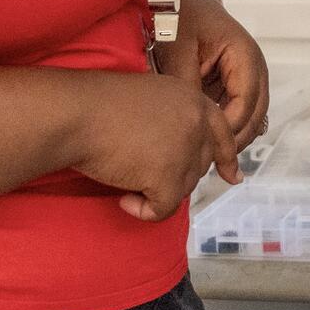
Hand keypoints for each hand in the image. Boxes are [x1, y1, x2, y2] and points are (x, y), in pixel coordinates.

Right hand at [75, 72, 240, 222]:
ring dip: (158, 191)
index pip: (223, 133)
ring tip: (127, 180)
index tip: (232, 177)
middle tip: (145, 175)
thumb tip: (185, 155)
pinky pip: (164, 209)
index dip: (227, 157)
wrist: (78, 114)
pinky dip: (144, 211)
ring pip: (184, 188)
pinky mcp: (168, 176)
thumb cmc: (100, 105)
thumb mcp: (151, 99)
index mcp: (193, 99)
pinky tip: (124, 200)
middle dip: (177, 175)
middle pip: (200, 164)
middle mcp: (197, 122)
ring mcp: (185, 150)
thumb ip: (174, 119)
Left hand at [157, 0, 269, 149]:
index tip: (206, 146)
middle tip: (212, 164)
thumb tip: (193, 125)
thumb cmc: (178, 17)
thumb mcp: (178, 52)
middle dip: (236, 139)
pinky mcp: (234, 80)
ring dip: (233, 135)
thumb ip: (188, 88)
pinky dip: (226, 125)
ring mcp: (246, 74)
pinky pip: (237, 109)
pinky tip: (208, 141)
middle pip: (256, 114)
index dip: (229, 128)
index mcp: (244, 56)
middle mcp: (253, 67)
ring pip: (250, 115)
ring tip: (209, 158)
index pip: (246, 102)